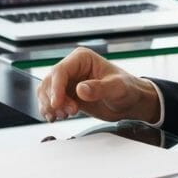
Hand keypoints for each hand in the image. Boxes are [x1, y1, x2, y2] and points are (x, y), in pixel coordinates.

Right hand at [37, 47, 160, 124]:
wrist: (130, 103)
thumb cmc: (127, 89)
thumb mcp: (117, 88)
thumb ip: (99, 88)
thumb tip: (81, 89)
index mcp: (82, 59)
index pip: (60, 71)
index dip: (55, 88)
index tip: (57, 103)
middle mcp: (72, 68)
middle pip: (49, 82)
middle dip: (53, 99)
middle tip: (68, 112)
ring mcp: (68, 82)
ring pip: (46, 92)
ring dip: (50, 106)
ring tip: (63, 116)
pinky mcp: (68, 96)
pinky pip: (51, 102)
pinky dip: (50, 111)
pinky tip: (55, 118)